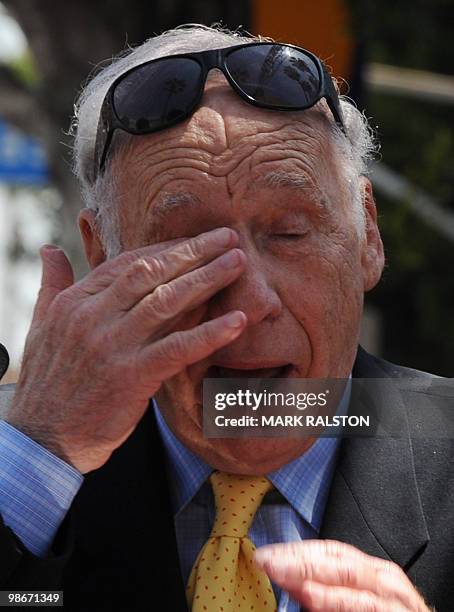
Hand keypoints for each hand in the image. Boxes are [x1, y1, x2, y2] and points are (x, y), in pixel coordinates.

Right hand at [6, 227, 246, 472]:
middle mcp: (93, 317)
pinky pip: (178, 349)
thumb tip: (49, 249)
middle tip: (229, 237)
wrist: (43, 438)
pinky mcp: (132, 377)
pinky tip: (238, 320)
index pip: (127, 263)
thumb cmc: (47, 383)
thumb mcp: (41, 326)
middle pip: (152, 273)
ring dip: (208, 279)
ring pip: (167, 302)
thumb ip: (52, 285)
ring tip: (239, 262)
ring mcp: (112, 346)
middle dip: (194, 251)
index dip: (167, 249)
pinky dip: (210, 333)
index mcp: (75, 302)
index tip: (197, 240)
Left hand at [254, 540, 430, 610]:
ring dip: (311, 573)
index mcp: (369, 569)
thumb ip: (320, 589)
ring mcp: (392, 597)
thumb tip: (284, 577)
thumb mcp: (349, 598)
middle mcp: (382, 577)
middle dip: (297, 558)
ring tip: (281, 571)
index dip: (296, 549)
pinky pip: (363, 605)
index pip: (329, 549)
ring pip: (348, 577)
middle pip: (335, 559)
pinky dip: (336, 599)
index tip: (266, 553)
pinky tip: (311, 596)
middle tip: (266, 560)